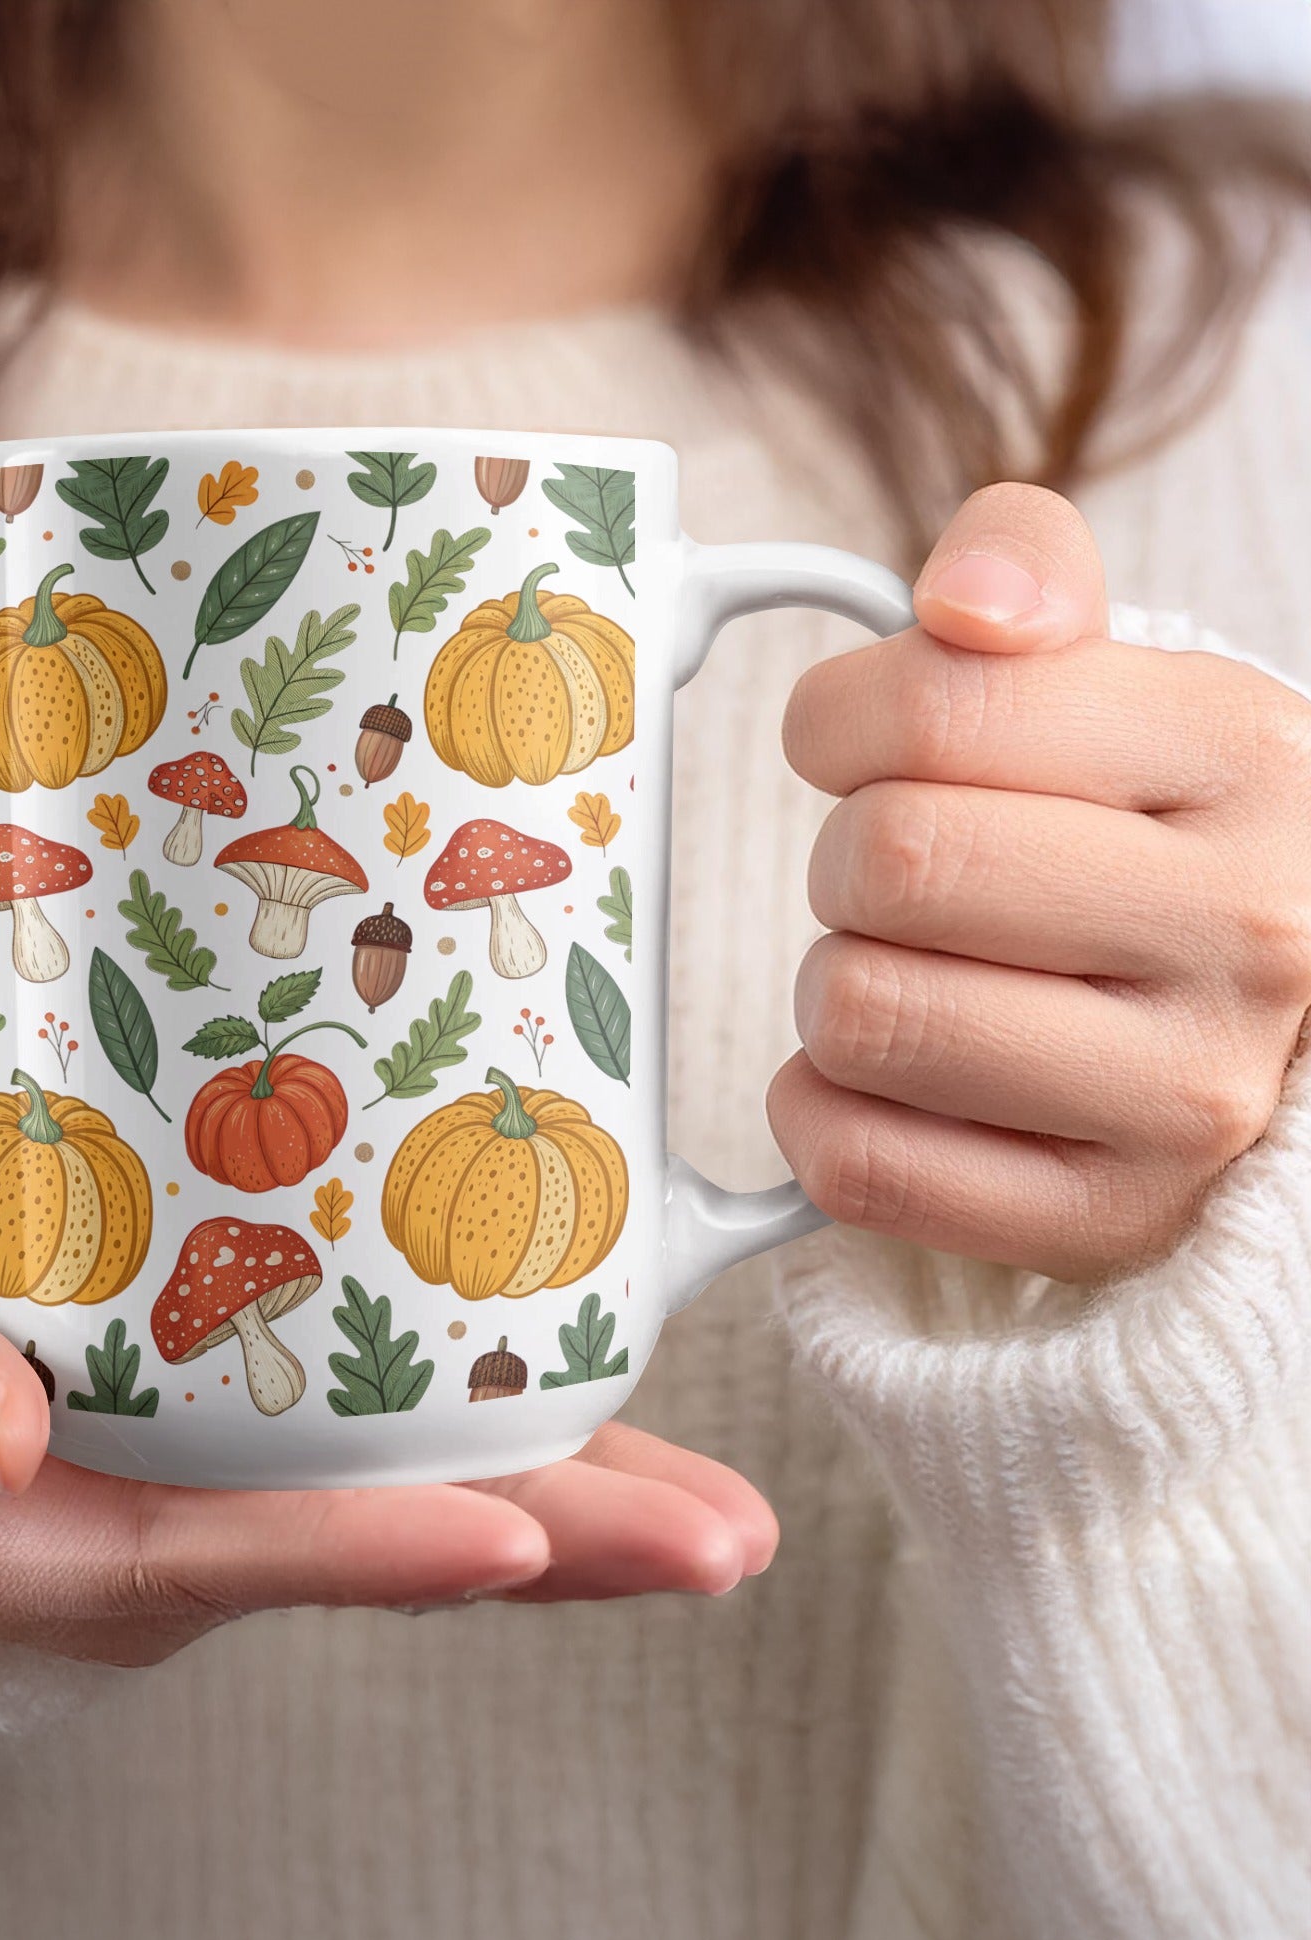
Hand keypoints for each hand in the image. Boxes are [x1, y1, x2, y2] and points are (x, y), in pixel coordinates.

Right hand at [0, 1164, 777, 1665]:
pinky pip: (361, 1447)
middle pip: (349, 1550)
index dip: (358, 1553)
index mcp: (13, 1536)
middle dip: (540, 1550)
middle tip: (718, 1542)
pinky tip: (600, 1409)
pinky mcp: (214, 1434)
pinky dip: (485, 1435)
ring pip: (386, 1507)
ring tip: (722, 1511)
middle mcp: (129, 1536)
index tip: (508, 1539)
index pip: (205, 1555)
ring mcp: (184, 1491)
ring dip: (558, 1505)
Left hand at [770, 483, 1310, 1282]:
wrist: (1270, 1019)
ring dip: (835, 986)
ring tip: (910, 973)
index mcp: (1244, 753)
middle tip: (895, 877)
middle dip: (844, 859)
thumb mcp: (1121, 677)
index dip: (836, 722)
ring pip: (861, 1015)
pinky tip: (884, 1079)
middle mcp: (1249, 930)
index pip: (935, 708)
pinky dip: (821, 1112)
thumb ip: (1025, 573)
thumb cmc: (1150, 833)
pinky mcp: (1107, 1220)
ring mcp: (1188, 1097)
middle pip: (887, 863)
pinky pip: (858, 1164)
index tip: (854, 746)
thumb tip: (960, 603)